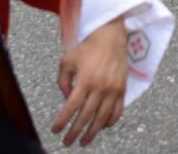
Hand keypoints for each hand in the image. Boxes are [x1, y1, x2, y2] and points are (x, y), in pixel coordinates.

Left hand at [51, 17, 127, 146]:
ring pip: (102, 118)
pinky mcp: (122, 89)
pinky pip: (117, 111)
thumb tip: (66, 99)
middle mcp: (100, 87)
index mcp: (85, 80)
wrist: (110, 36)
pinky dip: (110, 122)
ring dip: (92, 133)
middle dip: (74, 132)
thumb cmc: (87, 47)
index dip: (62, 121)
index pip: (71, 107)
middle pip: (86, 117)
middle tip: (67, 142)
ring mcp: (113, 89)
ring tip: (84, 141)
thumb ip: (63, 81)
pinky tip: (102, 127)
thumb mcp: (68, 60)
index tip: (55, 130)